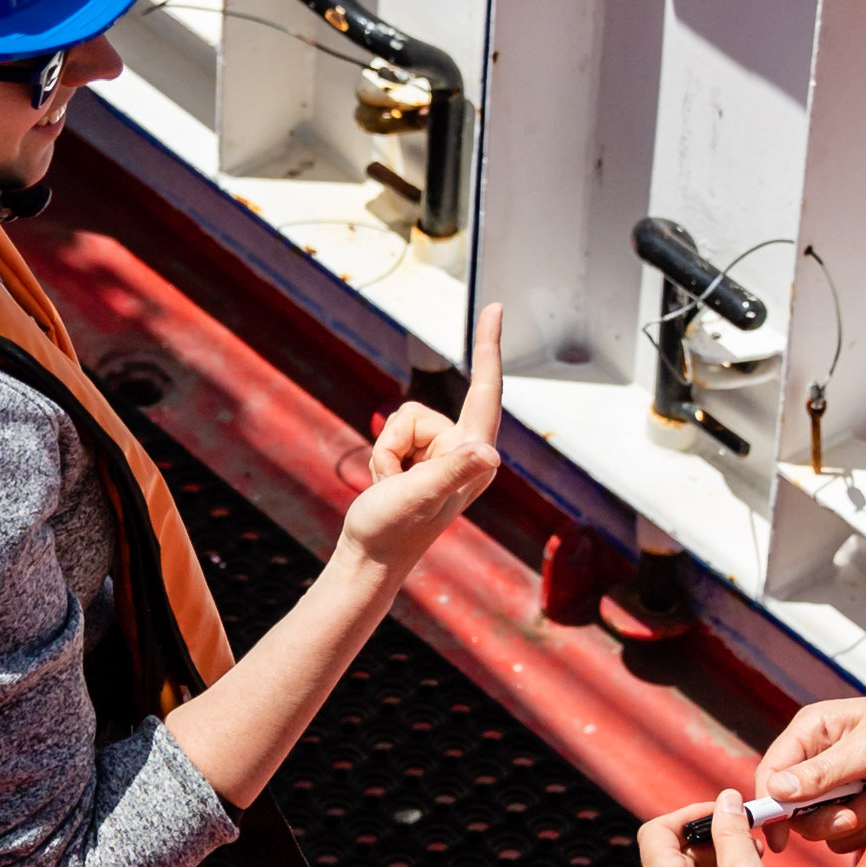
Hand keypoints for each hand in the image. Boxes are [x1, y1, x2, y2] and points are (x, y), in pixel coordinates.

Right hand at [333, 304, 504, 580]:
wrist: (370, 560)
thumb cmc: (392, 531)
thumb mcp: (420, 497)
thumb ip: (453, 470)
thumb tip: (488, 452)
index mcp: (475, 457)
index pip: (485, 391)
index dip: (488, 347)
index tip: (495, 306)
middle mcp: (467, 454)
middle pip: (421, 413)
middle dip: (396, 441)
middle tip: (395, 483)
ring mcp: (447, 459)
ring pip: (405, 421)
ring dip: (387, 453)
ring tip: (392, 486)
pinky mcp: (428, 462)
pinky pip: (396, 435)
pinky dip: (384, 457)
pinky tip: (390, 486)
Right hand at [754, 689, 865, 851]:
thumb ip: (823, 772)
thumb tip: (776, 791)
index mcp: (811, 733)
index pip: (772, 773)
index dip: (769, 805)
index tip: (778, 838)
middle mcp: (816, 760)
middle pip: (792, 809)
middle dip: (825, 817)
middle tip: (855, 813)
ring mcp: (836, 786)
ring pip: (819, 827)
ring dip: (853, 821)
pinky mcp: (856, 806)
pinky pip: (845, 836)